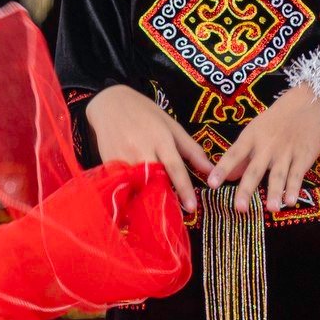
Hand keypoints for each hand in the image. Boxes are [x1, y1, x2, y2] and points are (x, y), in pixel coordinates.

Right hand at [85, 85, 213, 213]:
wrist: (110, 103)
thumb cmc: (146, 114)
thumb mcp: (172, 127)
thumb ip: (192, 150)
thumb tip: (211, 172)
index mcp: (160, 138)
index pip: (174, 167)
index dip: (184, 188)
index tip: (191, 208)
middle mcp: (141, 148)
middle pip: (154, 180)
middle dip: (164, 198)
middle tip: (174, 216)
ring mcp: (122, 157)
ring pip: (136, 185)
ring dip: (146, 199)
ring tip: (154, 212)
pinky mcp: (108, 163)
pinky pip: (121, 185)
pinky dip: (129, 195)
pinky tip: (134, 204)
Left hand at [207, 84, 319, 212]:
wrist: (311, 102)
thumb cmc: (278, 118)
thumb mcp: (257, 131)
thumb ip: (243, 155)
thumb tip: (229, 177)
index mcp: (252, 137)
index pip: (234, 154)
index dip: (223, 169)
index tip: (211, 184)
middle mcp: (267, 146)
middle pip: (255, 170)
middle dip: (247, 189)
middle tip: (240, 208)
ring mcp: (286, 152)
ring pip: (278, 175)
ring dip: (275, 192)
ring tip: (270, 209)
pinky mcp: (304, 157)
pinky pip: (297, 175)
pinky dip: (294, 188)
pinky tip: (290, 202)